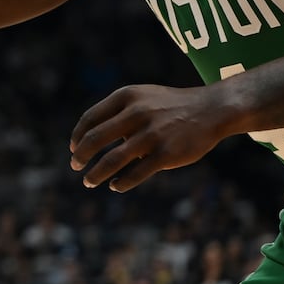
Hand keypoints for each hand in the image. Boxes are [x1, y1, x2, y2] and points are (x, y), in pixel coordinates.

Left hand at [69, 83, 229, 191]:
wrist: (210, 110)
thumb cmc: (169, 105)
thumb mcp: (141, 98)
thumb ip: (117, 113)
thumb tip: (92, 138)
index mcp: (126, 97)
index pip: (91, 118)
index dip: (78, 135)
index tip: (73, 147)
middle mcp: (135, 113)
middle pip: (95, 139)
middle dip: (80, 155)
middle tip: (74, 166)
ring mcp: (151, 134)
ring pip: (112, 160)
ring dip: (96, 174)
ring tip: (88, 182)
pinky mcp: (166, 154)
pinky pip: (136, 173)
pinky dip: (121, 182)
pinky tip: (115, 186)